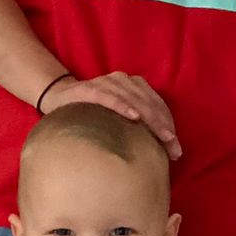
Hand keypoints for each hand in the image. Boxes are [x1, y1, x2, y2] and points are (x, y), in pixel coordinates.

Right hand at [46, 72, 180, 158]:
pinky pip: (109, 97)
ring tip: (163, 137)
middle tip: (173, 150)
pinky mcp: (90, 89)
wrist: (59, 98)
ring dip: (151, 120)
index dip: (169, 127)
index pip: (158, 106)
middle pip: (150, 105)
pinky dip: (123, 106)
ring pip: (136, 101)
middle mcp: (124, 81)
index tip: (176, 150)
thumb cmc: (94, 113)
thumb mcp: (118, 119)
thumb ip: (137, 128)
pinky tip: (134, 117)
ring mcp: (108, 83)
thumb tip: (161, 154)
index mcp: (135, 86)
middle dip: (164, 128)